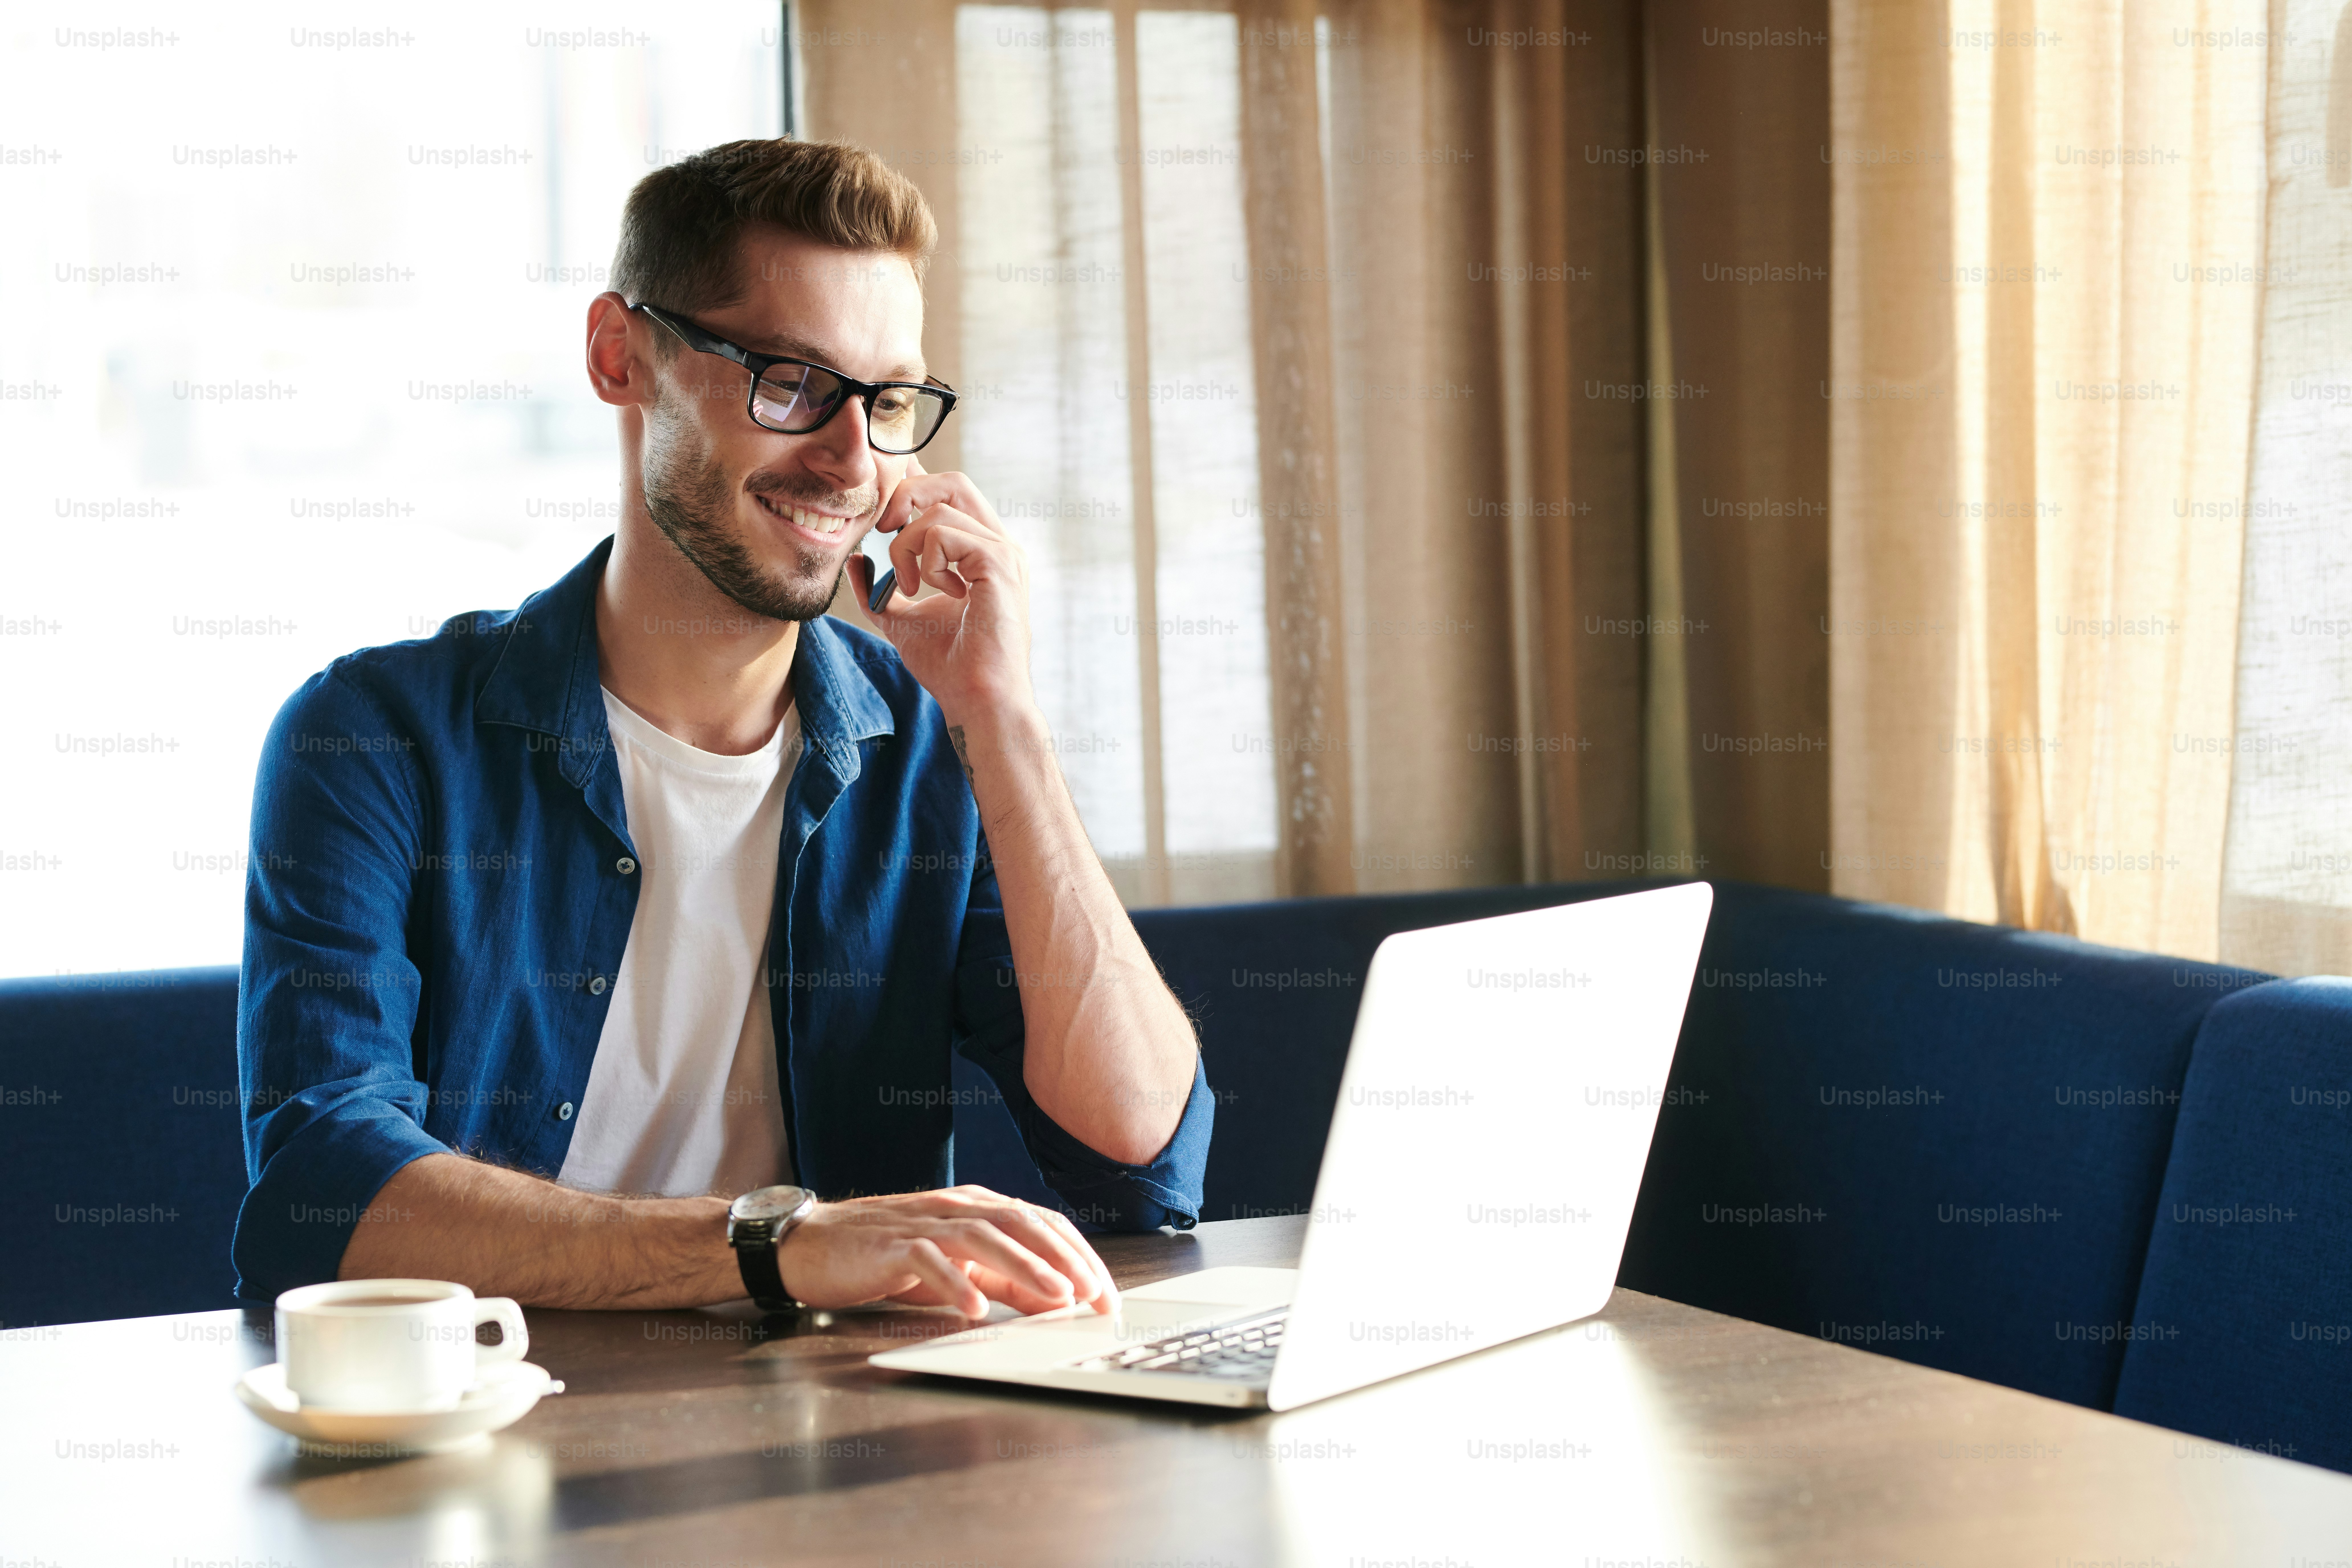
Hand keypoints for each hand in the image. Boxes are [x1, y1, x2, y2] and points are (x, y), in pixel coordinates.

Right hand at [773, 1184, 1118, 1317]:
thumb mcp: (958, 1267)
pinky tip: (976, 1308)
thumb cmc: (889, 1257)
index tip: (1107, 1292)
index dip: (1079, 1254)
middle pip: (1022, 1223)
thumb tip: (1056, 1300)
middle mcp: (956, 1206)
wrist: (814, 1246)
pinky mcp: (889, 1245)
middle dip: (1065, 1259)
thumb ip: (1004, 1279)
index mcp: (978, 1207)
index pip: (1042, 1223)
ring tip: (1056, 1297)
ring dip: (1025, 1267)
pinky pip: (928, 1259)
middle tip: (1094, 1294)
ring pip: (983, 1235)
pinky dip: (955, 1282)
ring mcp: (923, 1222)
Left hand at [847, 459, 1032, 723]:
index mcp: (981, 551)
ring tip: (909, 587)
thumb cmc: (950, 666)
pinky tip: (932, 592)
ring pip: (939, 510)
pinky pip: (944, 533)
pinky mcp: (999, 563)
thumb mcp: (900, 619)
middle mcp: (998, 544)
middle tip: (883, 530)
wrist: (977, 699)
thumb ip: (879, 588)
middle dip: (908, 497)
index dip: (915, 482)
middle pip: (951, 483)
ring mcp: (1003, 551)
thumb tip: (856, 560)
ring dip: (907, 546)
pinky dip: (926, 561)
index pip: (950, 492)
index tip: (884, 507)